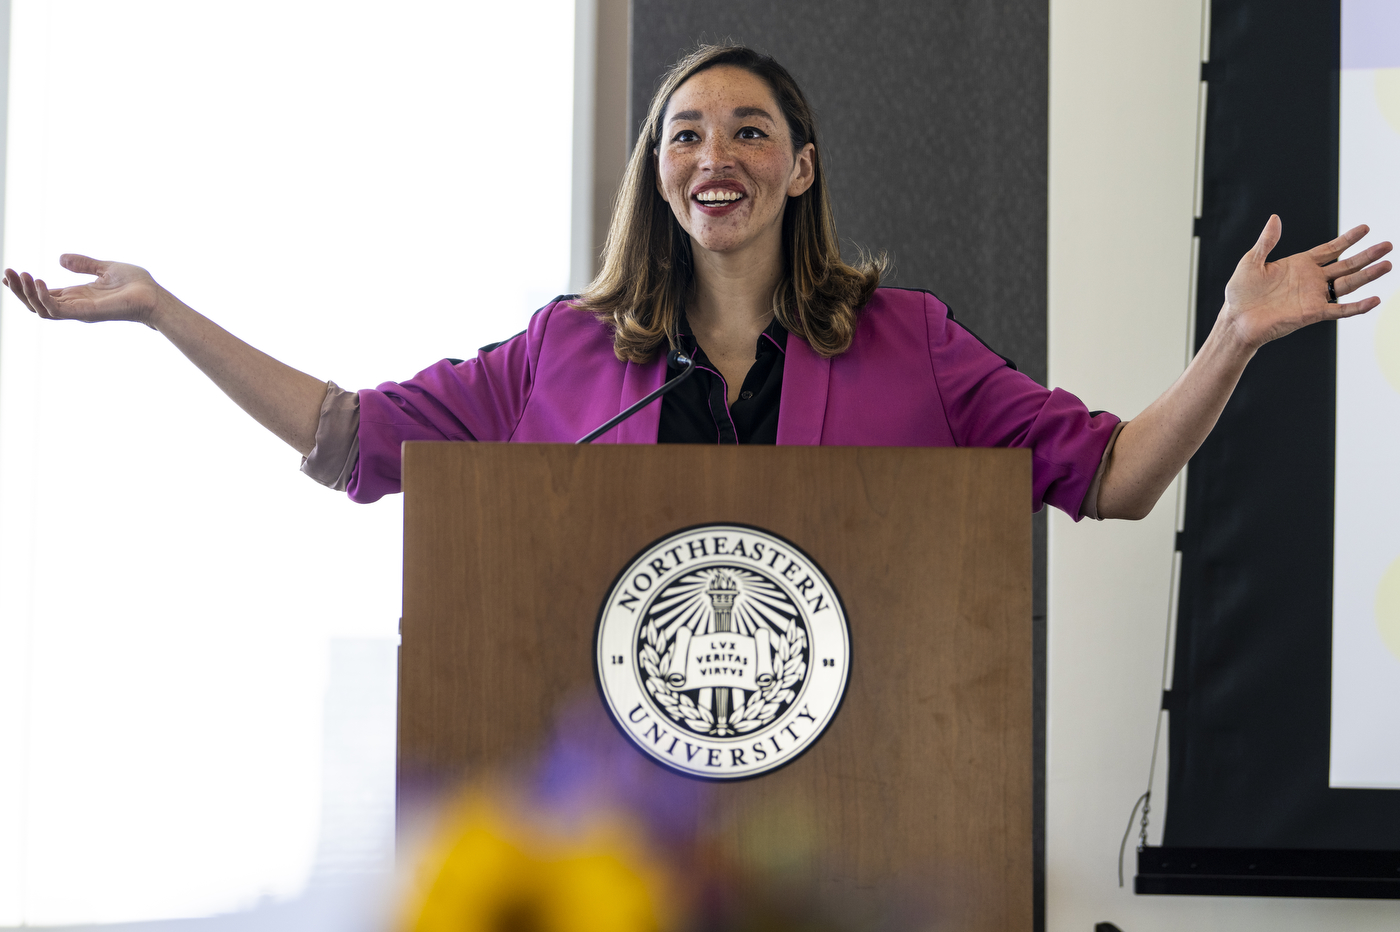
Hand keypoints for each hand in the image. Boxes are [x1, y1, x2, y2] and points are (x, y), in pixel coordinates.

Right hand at [3, 254, 165, 326]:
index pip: (44, 294)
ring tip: (19, 275)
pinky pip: (58, 311)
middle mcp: (76, 306)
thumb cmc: (136, 284)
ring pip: (42, 309)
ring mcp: (80, 311)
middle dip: (19, 290)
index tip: (8, 274)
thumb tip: (60, 258)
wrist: (154, 295)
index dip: (25, 287)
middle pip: (37, 303)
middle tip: (7, 273)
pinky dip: (45, 298)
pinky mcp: (87, 313)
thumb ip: (83, 264)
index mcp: (78, 296)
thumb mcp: (105, 268)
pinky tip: (38, 282)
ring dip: (27, 293)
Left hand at [1218, 216, 1392, 351]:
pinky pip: (1340, 310)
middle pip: (1346, 265)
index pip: (1330, 249)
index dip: (1348, 239)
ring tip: (1387, 264)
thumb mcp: (1252, 261)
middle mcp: (1311, 279)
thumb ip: (1266, 241)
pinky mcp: (1312, 313)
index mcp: (1300, 265)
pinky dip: (1357, 306)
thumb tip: (1275, 218)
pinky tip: (1374, 299)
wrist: (1236, 320)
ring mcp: (1314, 296)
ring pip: (1348, 284)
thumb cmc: (1241, 293)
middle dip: (1367, 255)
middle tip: (1388, 245)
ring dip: (1368, 275)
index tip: (1366, 228)